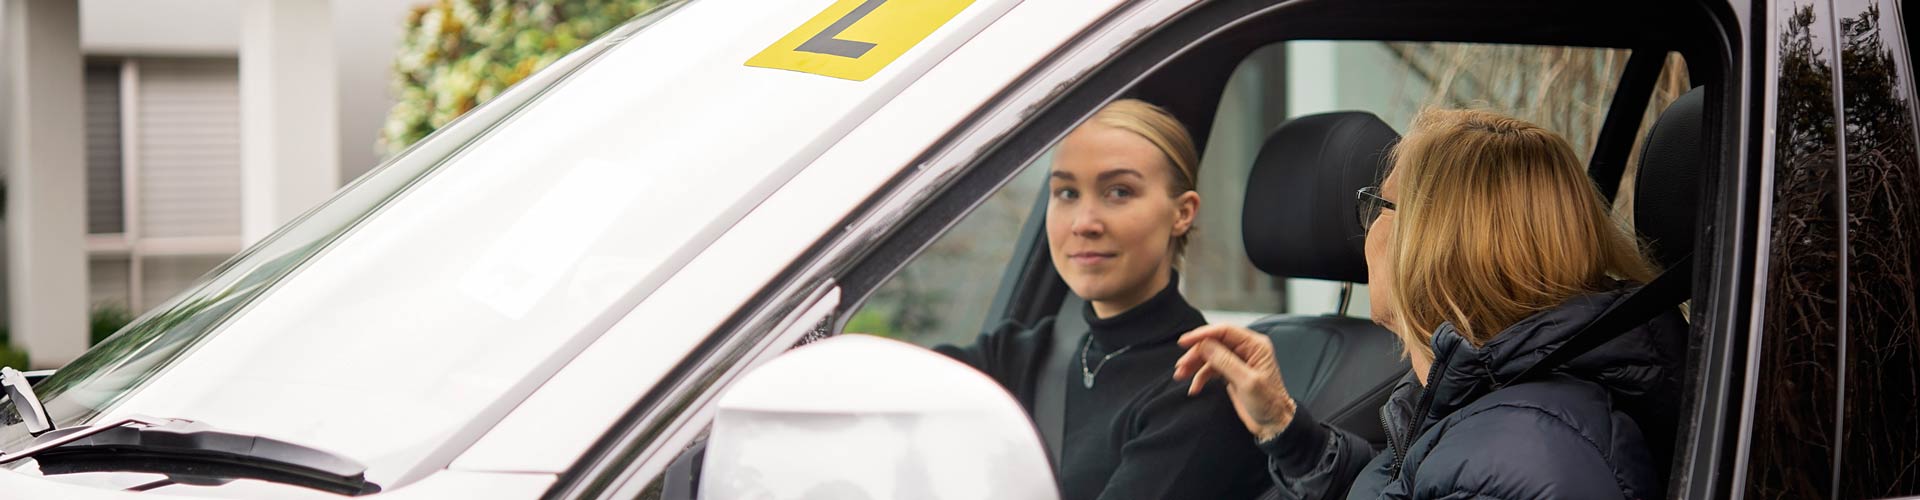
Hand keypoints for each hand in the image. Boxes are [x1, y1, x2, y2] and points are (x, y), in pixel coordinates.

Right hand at [1173, 324, 1296, 441]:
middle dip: (1195, 354)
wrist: (1273, 423)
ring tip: (1181, 376)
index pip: (1224, 331)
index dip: (1202, 334)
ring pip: (1209, 356)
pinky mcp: (1231, 372)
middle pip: (1213, 343)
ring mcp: (1237, 360)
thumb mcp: (1247, 382)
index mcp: (1255, 346)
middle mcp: (1246, 349)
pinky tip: (1194, 388)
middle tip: (1181, 366)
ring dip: (1194, 366)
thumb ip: (1226, 362)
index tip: (1184, 342)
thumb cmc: (1269, 404)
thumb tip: (1205, 345)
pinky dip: (1200, 377)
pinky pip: (1210, 369)